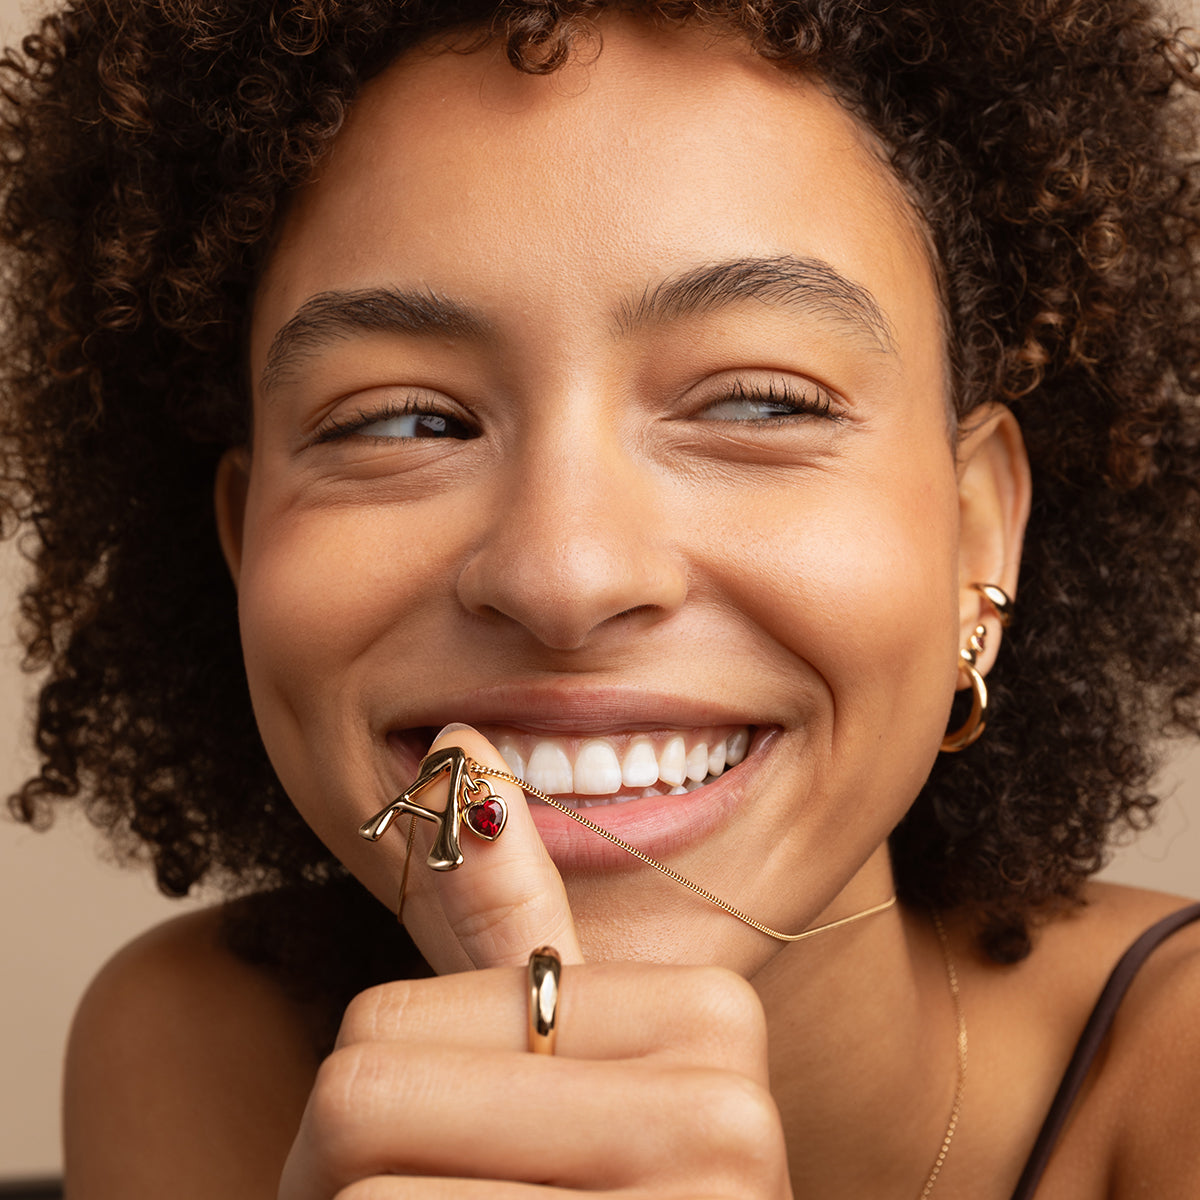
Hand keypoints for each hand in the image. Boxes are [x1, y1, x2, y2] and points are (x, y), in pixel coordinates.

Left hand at [278, 726, 791, 1199]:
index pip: (392, 1021)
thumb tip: (462, 743)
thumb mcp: (538, 1074)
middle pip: (363, 1093)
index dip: (381, 1104)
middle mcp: (729, 1120)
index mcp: (710, 1023)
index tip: (464, 1155)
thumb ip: (509, 924)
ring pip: (359, 1189)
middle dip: (351, 1182)